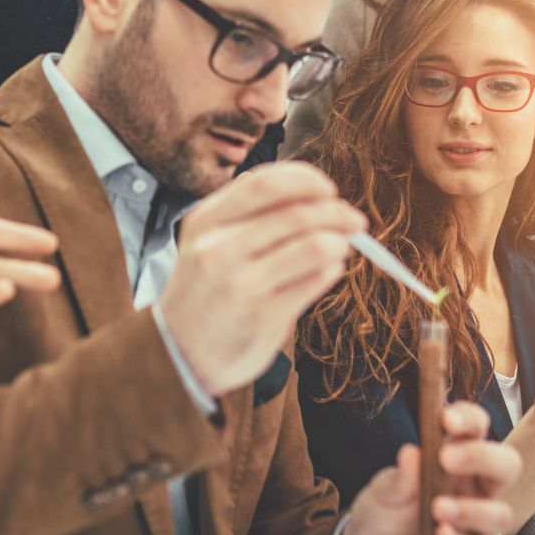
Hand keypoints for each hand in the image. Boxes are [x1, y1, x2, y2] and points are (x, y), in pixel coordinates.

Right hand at [157, 162, 365, 395]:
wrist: (180, 354)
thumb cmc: (205, 290)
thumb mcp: (207, 241)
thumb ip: (246, 212)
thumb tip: (306, 187)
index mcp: (205, 221)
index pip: (265, 184)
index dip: (305, 180)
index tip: (329, 189)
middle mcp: (219, 249)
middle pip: (296, 213)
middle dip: (336, 212)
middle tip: (354, 220)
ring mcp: (240, 284)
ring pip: (314, 246)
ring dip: (340, 242)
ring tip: (342, 246)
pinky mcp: (263, 316)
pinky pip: (315, 280)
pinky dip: (332, 269)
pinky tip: (328, 270)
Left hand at [339, 402, 520, 534]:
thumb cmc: (382, 512)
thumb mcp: (382, 492)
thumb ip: (398, 478)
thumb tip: (412, 453)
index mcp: (457, 460)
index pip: (477, 429)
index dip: (469, 419)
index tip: (446, 419)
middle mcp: (474, 490)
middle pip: (507, 466)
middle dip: (483, 457)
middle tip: (446, 458)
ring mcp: (475, 527)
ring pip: (500, 515)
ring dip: (472, 509)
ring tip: (438, 507)